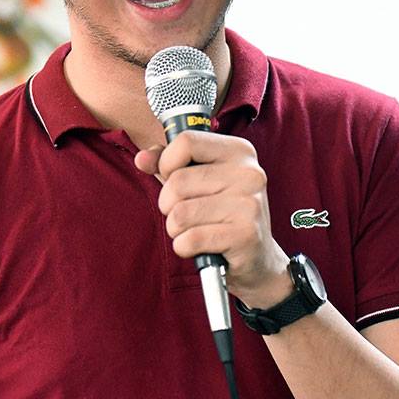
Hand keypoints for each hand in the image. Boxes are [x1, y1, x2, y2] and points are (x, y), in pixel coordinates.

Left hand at [135, 130, 288, 306]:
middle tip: (184, 214)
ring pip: (180, 213)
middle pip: (177, 182)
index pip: (186, 141)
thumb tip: (141, 159)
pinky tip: (199, 247)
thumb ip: (166, 164)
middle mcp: (249, 173)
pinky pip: (190, 239)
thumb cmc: (222, 213)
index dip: (167, 163)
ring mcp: (250, 204)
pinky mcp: (246, 235)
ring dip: (175, 228)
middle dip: (168, 204)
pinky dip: (184, 247)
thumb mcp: (197, 180)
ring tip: (193, 230)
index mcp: (239, 151)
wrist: (257, 257)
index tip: (173, 178)